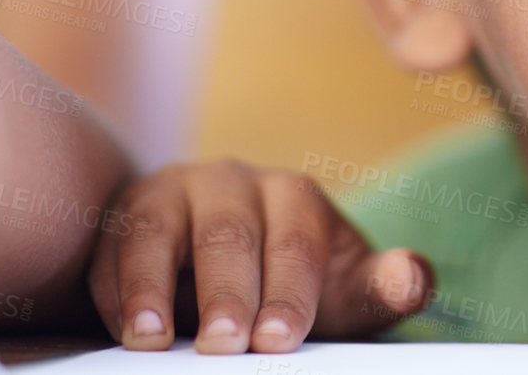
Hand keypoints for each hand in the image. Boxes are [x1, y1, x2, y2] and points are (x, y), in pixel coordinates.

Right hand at [89, 161, 433, 353]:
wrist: (217, 270)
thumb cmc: (290, 287)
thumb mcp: (336, 293)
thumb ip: (376, 289)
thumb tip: (416, 278)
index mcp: (295, 197)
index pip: (296, 241)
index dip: (290, 292)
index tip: (281, 341)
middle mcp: (234, 181)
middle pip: (229, 233)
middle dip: (226, 292)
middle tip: (225, 346)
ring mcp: (174, 191)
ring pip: (159, 227)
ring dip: (152, 285)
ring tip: (151, 340)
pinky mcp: (124, 213)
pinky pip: (111, 243)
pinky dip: (112, 286)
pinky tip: (121, 328)